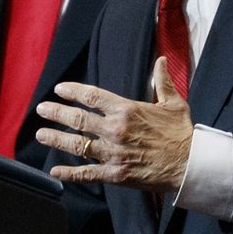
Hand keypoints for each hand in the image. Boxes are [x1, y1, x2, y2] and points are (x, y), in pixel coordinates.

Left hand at [35, 57, 193, 192]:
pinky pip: (88, 173)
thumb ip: (163, 81)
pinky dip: (70, 173)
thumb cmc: (182, 133)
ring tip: (41, 134)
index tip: (59, 89)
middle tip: (41, 109)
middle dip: (56, 112)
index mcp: (127, 110)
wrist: (191, 165)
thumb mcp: (174, 103)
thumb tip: (162, 60)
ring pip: (77, 145)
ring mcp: (114, 153)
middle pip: (78, 119)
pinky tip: (55, 170)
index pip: (92, 96)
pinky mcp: (116, 174)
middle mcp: (116, 130)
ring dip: (56, 139)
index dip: (72, 91)